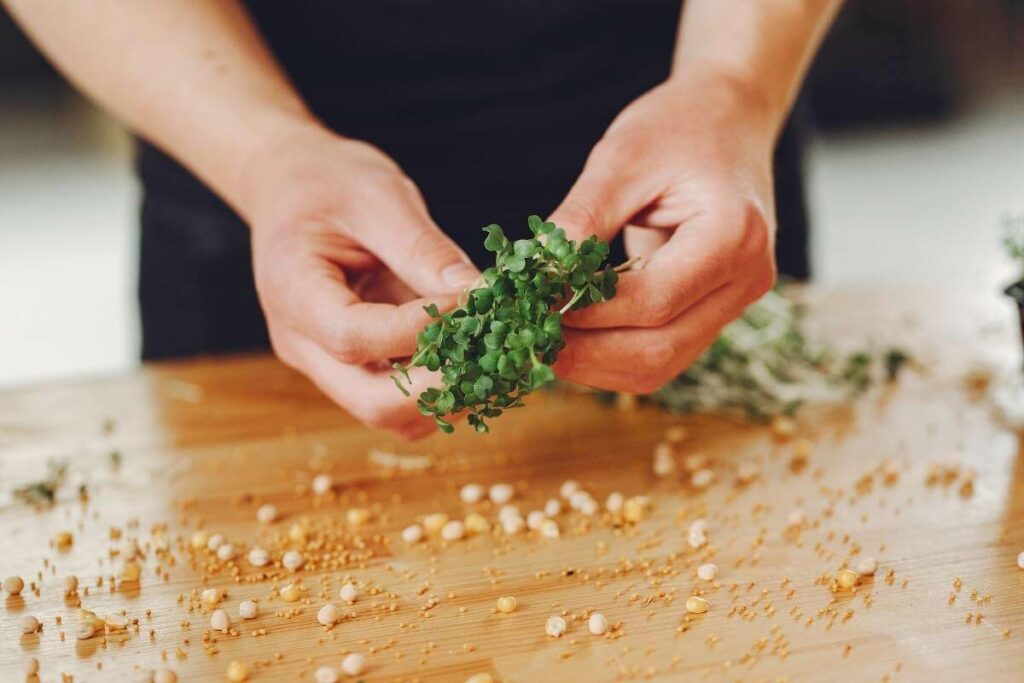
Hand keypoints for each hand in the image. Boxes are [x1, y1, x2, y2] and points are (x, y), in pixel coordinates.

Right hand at [243, 125, 479, 437]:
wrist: (294, 186)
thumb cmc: (329, 182)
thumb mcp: (378, 197)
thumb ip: (423, 249)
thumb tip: (479, 293)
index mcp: (293, 293)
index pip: (353, 337)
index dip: (419, 330)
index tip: (472, 304)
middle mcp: (303, 344)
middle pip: (371, 403)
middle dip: (440, 388)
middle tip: (496, 352)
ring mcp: (327, 364)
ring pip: (389, 414)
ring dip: (446, 395)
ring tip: (492, 353)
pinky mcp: (355, 367)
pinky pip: (399, 399)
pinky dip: (441, 388)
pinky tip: (475, 352)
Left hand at [550, 72, 778, 393]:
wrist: (728, 118)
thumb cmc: (677, 126)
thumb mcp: (621, 159)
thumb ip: (581, 219)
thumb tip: (534, 276)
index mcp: (734, 236)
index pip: (653, 301)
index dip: (586, 314)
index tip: (532, 306)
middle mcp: (746, 279)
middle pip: (660, 350)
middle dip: (587, 355)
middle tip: (529, 340)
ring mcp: (736, 301)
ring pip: (661, 365)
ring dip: (597, 365)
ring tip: (544, 344)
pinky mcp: (715, 310)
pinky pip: (662, 352)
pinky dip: (613, 355)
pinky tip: (573, 338)